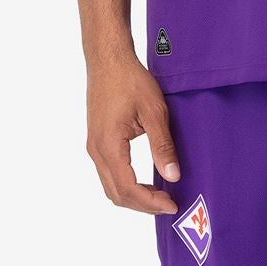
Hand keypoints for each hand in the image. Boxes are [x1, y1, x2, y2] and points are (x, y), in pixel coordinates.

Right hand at [85, 52, 180, 213]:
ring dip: (134, 197)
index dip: (150, 202)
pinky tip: (145, 182)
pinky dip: (126, 185)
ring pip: (110, 186)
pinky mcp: (96, 141)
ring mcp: (94, 147)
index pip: (128, 188)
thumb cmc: (130, 80)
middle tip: (169, 204)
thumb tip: (172, 176)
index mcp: (109, 145)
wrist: (108, 60)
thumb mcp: (154, 111)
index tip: (172, 205)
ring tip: (159, 196)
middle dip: (143, 205)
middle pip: (116, 194)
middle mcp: (96, 150)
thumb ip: (162, 146)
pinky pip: (109, 174)